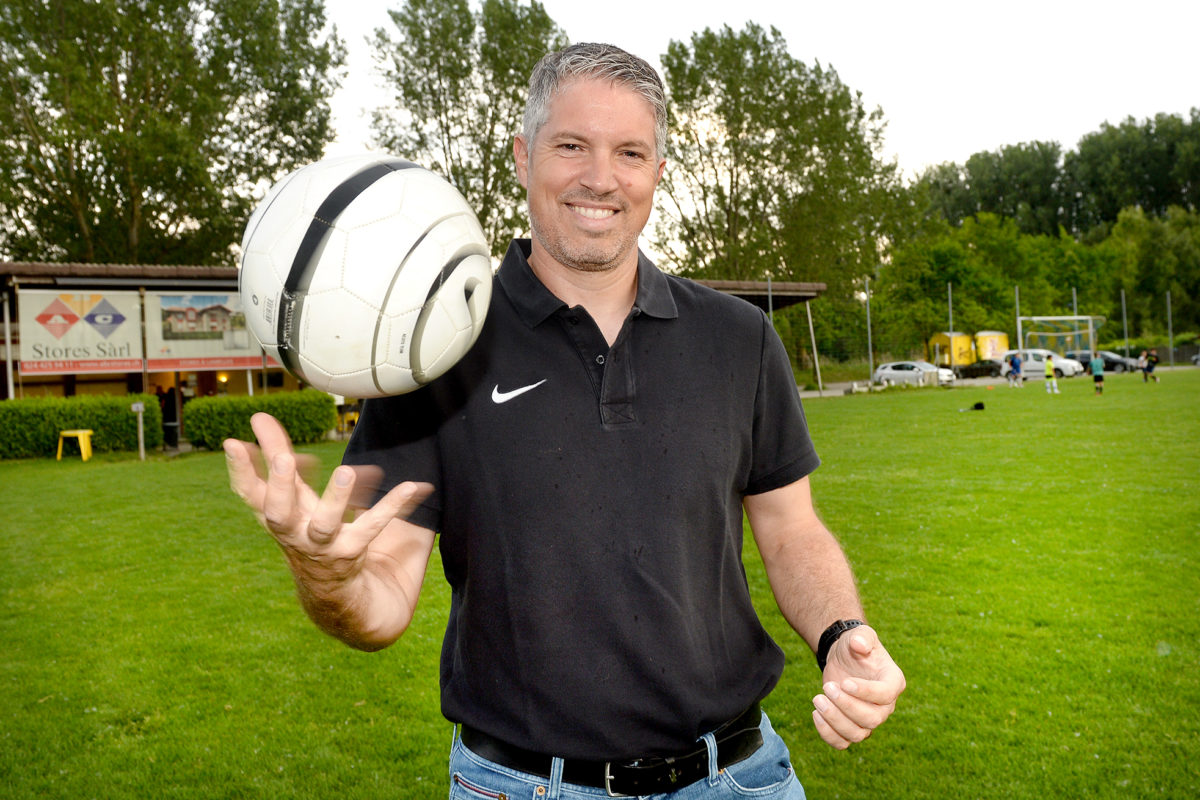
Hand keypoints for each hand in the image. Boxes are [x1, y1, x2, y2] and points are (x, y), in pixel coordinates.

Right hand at [224, 412, 430, 594]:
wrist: (333, 597)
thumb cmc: (306, 534)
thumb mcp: (292, 497)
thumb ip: (278, 455)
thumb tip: (259, 416)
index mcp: (276, 517)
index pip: (251, 495)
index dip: (240, 471)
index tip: (232, 443)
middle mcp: (293, 534)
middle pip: (279, 513)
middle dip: (280, 486)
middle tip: (283, 458)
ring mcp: (322, 546)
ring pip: (323, 525)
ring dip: (335, 498)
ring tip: (348, 471)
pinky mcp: (352, 553)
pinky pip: (372, 527)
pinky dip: (392, 506)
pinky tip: (413, 486)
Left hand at [811, 625, 905, 748]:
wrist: (843, 657)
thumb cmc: (855, 646)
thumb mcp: (859, 635)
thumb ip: (862, 637)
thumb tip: (859, 645)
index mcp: (893, 682)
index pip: (886, 695)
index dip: (866, 692)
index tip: (844, 682)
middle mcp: (885, 706)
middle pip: (872, 719)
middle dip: (846, 706)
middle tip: (827, 687)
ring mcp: (869, 720)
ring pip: (857, 734)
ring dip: (834, 721)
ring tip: (817, 699)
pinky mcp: (851, 727)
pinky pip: (843, 742)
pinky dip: (828, 734)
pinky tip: (816, 714)